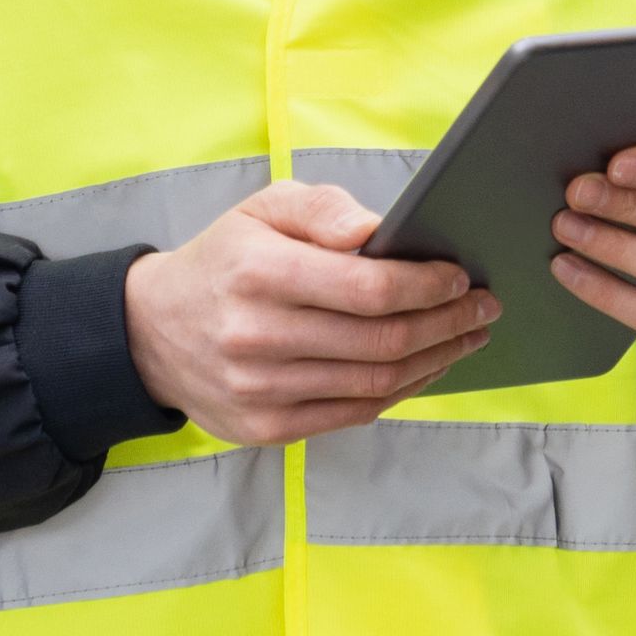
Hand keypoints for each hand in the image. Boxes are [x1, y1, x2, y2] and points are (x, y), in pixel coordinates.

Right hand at [124, 184, 496, 444]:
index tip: (461, 277)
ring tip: (467, 337)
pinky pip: (353, 413)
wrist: (151, 331)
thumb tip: (378, 231)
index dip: (428, 286)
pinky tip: (426, 367)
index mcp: (260, 273)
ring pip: (375, 383)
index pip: (368, 289)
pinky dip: (401, 391)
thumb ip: (322, 210)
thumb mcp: (262, 209)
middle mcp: (257, 336)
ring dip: (436, 360)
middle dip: (448, 324)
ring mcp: (261, 389)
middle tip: (484, 308)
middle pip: (382, 340)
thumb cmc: (224, 261)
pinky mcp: (265, 427)